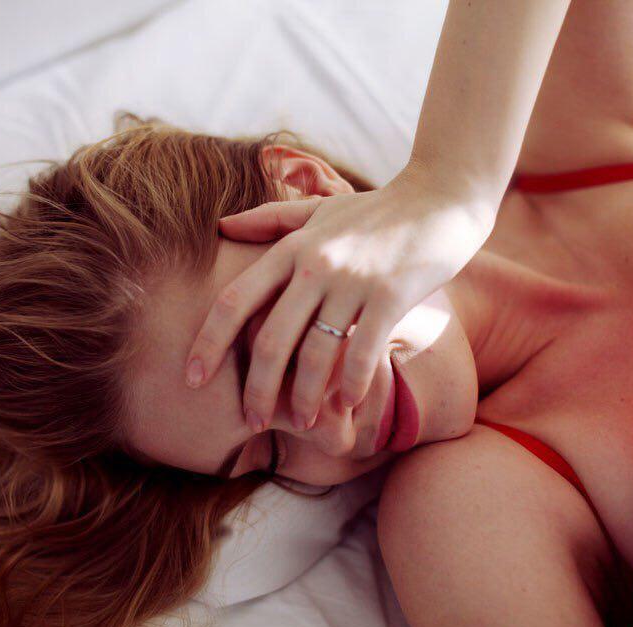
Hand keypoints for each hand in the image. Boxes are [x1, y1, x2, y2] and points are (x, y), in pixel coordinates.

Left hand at [184, 165, 492, 432]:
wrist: (441, 197)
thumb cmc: (376, 209)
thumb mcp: (319, 210)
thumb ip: (269, 219)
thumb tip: (220, 227)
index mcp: (291, 248)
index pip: (236, 300)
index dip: (209, 342)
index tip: (191, 378)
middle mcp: (315, 265)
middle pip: (271, 339)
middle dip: (256, 387)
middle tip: (251, 420)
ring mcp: (354, 281)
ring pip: (316, 354)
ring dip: (305, 397)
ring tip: (302, 423)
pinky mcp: (391, 295)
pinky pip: (363, 352)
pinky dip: (352, 384)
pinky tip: (347, 405)